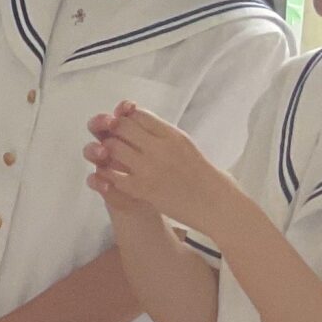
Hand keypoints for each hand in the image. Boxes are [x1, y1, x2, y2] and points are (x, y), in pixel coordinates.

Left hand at [84, 103, 239, 235]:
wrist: (217, 205)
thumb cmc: (208, 179)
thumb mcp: (187, 147)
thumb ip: (165, 136)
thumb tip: (143, 127)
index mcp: (173, 135)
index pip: (139, 115)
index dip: (125, 118)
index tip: (121, 125)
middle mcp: (160, 147)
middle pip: (122, 127)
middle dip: (112, 131)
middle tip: (109, 140)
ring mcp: (149, 168)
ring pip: (112, 147)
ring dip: (106, 151)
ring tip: (107, 157)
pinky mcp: (142, 189)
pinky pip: (112, 175)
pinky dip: (105, 174)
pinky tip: (104, 176)